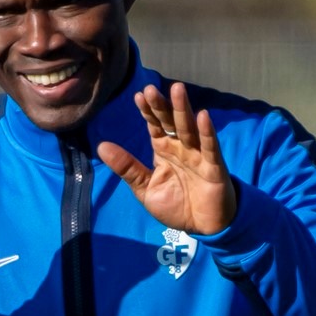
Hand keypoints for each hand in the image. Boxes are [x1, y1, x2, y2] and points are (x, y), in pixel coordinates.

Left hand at [97, 82, 235, 234]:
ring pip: (189, 128)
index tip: (138, 95)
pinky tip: (202, 116)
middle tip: (151, 88)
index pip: (154, 125)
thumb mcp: (146, 189)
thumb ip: (127, 168)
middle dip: (161, 105)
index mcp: (163, 150)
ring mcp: (198, 155)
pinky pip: (210, 147)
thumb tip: (101, 145)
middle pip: (169, 122)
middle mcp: (180, 148)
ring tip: (177, 90)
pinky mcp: (214, 166)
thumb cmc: (177, 206)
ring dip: (183, 110)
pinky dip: (206, 132)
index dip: (147, 111)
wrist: (204, 226)